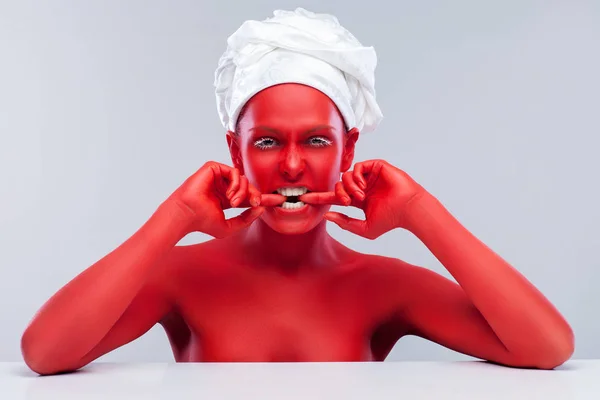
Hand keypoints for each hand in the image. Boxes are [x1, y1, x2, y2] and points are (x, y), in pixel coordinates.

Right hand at [166, 161, 284, 237]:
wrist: (188, 215)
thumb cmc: (202, 223)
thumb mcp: (229, 226)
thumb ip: (246, 219)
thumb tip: (261, 209)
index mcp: (228, 199)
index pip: (250, 196)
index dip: (265, 198)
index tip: (280, 200)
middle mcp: (224, 187)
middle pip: (249, 187)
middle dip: (256, 195)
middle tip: (256, 203)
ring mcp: (219, 177)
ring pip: (243, 179)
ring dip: (244, 192)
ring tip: (234, 203)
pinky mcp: (213, 168)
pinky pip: (234, 171)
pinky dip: (236, 183)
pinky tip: (230, 194)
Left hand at [300, 159, 425, 238]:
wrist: (407, 209)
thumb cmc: (390, 220)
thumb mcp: (364, 228)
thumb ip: (345, 223)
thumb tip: (326, 216)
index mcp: (358, 200)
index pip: (334, 198)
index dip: (320, 198)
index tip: (304, 199)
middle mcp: (362, 186)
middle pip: (338, 186)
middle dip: (337, 194)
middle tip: (346, 202)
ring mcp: (368, 176)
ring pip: (345, 176)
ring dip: (348, 187)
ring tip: (360, 197)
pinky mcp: (375, 166)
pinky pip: (356, 167)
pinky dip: (356, 178)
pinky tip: (364, 187)